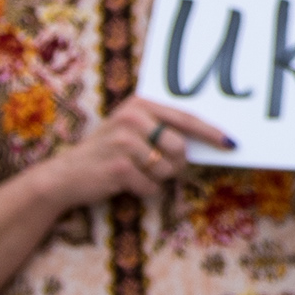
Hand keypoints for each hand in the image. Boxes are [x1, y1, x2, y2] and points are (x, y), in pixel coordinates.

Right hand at [46, 96, 232, 209]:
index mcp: (140, 104)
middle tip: (156, 167)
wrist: (64, 176)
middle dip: (177, 164)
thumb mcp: (131, 130)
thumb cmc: (106, 153)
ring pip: (167, 169)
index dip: (210, 132)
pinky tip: (125, 184)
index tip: (230, 143)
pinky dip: (144, 190)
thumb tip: (208, 139)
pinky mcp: (119, 167)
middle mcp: (133, 118)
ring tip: (135, 173)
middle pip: (180, 147)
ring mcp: (125, 142)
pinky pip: (152, 186)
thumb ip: (161, 127)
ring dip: (157, 178)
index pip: (186, 118)